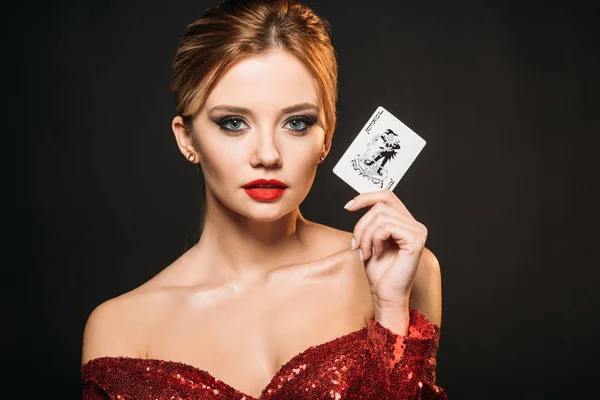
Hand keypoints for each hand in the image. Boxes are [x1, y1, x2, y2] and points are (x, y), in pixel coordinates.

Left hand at [345, 190, 426, 310]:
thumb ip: (370, 221)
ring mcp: (418, 232)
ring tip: (365, 252)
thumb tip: (358, 202)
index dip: (366, 197)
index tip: (348, 207)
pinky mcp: (415, 241)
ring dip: (365, 235)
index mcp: (406, 222)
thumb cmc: (379, 272)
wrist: (386, 295)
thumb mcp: (370, 240)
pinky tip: (376, 253)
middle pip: (380, 206)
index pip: (387, 196)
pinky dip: (374, 239)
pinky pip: (386, 227)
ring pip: (380, 216)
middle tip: (356, 245)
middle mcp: (415, 225)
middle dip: (361, 225)